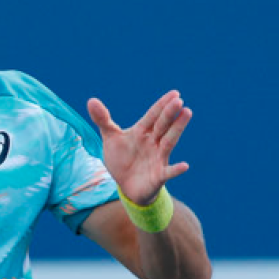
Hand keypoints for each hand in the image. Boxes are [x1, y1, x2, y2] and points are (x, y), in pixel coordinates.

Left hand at [88, 90, 192, 205]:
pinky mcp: (159, 175)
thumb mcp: (110, 138)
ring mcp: (158, 158)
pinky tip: (184, 166)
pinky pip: (168, 172)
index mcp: (142, 132)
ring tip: (187, 114)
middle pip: (162, 125)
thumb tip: (91, 100)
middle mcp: (153, 142)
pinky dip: (176, 170)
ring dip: (177, 129)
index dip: (161, 105)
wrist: (126, 185)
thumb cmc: (121, 158)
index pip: (152, 116)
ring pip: (169, 141)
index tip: (174, 93)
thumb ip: (103, 120)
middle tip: (178, 101)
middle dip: (169, 114)